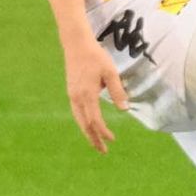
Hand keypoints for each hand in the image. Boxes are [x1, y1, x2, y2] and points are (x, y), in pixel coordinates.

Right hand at [63, 38, 129, 152]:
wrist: (76, 45)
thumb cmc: (96, 57)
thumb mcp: (111, 72)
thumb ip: (117, 91)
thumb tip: (124, 109)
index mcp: (87, 95)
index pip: (95, 120)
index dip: (103, 132)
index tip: (112, 139)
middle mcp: (77, 98)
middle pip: (85, 125)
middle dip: (93, 139)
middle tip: (103, 151)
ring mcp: (72, 95)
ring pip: (79, 120)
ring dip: (88, 132)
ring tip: (96, 141)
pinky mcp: (71, 92)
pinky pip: (77, 113)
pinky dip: (83, 122)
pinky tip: (89, 125)